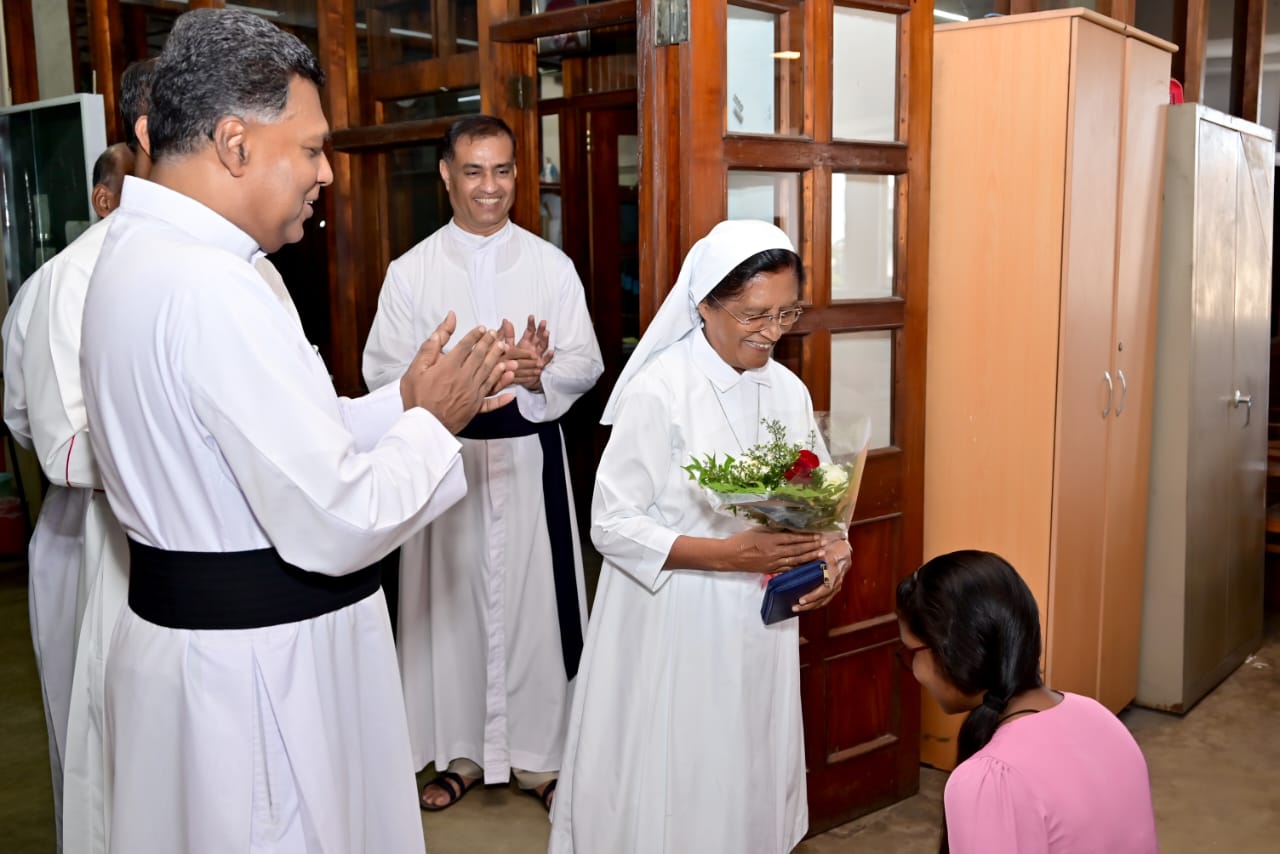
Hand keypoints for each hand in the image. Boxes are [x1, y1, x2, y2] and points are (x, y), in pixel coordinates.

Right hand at [401, 314, 516, 431]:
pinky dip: (502, 397)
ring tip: (504, 350)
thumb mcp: (416, 368)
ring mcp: (472, 393)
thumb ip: (432, 345)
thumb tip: (446, 323)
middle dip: (489, 343)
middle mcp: (465, 378)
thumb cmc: (417, 398)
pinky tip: (511, 393)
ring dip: (498, 359)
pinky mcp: (475, 407)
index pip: (466, 346)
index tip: (481, 329)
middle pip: (481, 356)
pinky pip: (492, 401)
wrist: (422, 425)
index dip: (475, 335)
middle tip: (495, 334)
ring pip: (490, 373)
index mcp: (450, 367)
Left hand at [499, 315, 553, 390]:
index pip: (530, 331)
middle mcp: (534, 348)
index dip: (531, 324)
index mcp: (526, 342)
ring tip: (547, 332)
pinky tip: (551, 351)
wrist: (520, 377)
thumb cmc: (515, 361)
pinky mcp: (540, 365)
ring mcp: (538, 356)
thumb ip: (508, 335)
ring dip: (545, 339)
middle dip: (541, 329)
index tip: (531, 316)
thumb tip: (505, 320)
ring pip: (543, 346)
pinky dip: (549, 356)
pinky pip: (545, 360)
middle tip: (543, 322)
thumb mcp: (510, 347)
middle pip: (539, 336)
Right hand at [716, 529, 826, 573]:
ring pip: (795, 560)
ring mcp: (773, 563)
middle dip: (812, 547)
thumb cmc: (742, 540)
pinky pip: (788, 569)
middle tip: (825, 544)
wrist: (730, 556)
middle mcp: (774, 552)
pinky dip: (798, 567)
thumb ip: (774, 530)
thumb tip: (789, 528)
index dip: (807, 537)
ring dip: (809, 557)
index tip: (818, 535)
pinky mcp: (771, 570)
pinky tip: (807, 566)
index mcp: (771, 540)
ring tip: (821, 555)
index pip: (793, 539)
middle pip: (797, 550)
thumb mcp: (758, 530)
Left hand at [793, 536, 851, 612]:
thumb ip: (812, 555)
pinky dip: (815, 604)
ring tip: (797, 608)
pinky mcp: (835, 587)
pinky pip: (825, 599)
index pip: (825, 588)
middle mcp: (837, 580)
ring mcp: (837, 584)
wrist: (844, 546)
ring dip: (811, 607)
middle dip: (809, 605)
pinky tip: (805, 606)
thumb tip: (796, 563)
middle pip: (824, 598)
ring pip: (825, 600)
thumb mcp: (823, 546)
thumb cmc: (832, 544)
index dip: (813, 596)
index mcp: (834, 569)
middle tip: (795, 607)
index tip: (802, 600)